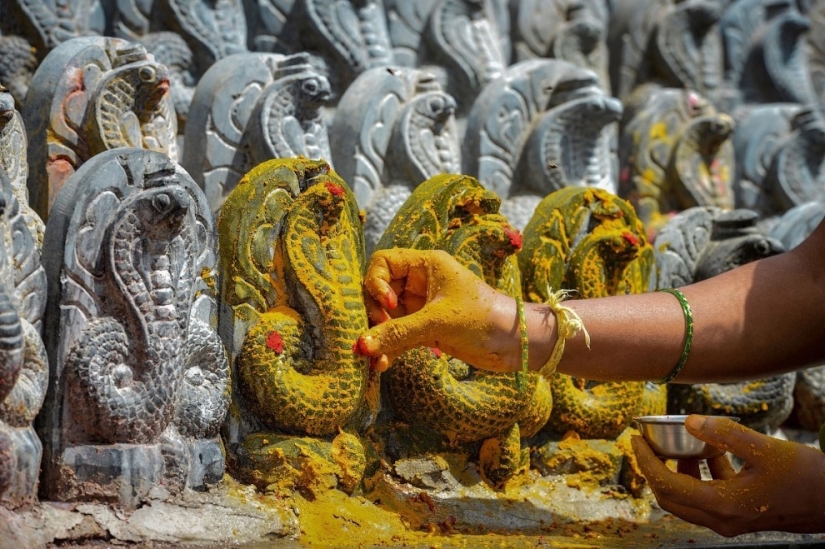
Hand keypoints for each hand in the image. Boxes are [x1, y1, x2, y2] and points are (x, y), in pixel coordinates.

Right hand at [355, 249, 519, 371]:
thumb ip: (397, 332)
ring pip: (387, 317)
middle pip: (380, 291)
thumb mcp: (437, 322)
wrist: (515, 343)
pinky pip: (399, 336)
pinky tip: (382, 365)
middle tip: (377, 333)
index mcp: (426, 265)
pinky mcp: (427, 330)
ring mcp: (423, 307)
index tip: (388, 305)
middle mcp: (421, 282)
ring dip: (379, 336)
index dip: (376, 282)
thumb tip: (361, 345)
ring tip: (372, 357)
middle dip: (374, 314)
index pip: (383, 262)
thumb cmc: (482, 318)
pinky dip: (390, 348)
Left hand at [632, 414, 824, 535]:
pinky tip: (710, 452)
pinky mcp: (739, 515)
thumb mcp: (766, 449)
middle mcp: (721, 519)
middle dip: (653, 468)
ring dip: (676, 471)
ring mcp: (730, 521)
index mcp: (722, 505)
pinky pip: (706, 496)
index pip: (666, 485)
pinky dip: (699, 475)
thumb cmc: (806, 477)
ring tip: (680, 442)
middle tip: (647, 442)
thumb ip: (726, 434)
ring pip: (686, 498)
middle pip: (669, 496)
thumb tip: (690, 421)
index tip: (634, 439)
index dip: (646, 461)